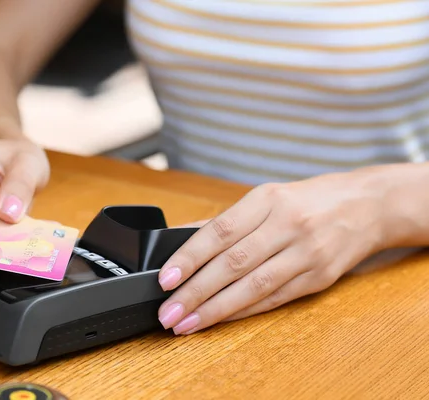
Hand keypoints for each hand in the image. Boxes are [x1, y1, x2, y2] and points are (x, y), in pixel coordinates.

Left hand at [157, 170, 387, 334]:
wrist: (366, 206)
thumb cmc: (307, 200)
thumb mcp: (265, 197)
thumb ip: (225, 222)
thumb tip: (181, 240)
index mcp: (268, 200)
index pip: (220, 231)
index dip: (189, 256)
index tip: (165, 278)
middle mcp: (288, 225)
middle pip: (233, 264)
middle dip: (196, 292)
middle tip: (169, 312)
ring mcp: (306, 254)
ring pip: (253, 287)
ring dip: (215, 310)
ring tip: (186, 323)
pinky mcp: (318, 278)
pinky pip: (273, 299)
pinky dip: (242, 312)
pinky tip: (218, 320)